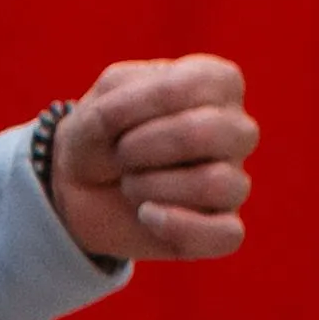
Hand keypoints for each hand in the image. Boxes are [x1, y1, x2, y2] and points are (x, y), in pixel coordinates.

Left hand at [46, 57, 255, 265]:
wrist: (80, 186)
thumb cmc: (101, 134)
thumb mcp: (95, 107)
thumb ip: (113, 110)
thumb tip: (134, 143)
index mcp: (219, 84)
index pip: (194, 86)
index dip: (138, 106)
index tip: (108, 118)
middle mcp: (237, 129)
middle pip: (210, 132)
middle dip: (145, 147)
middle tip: (121, 154)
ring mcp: (234, 179)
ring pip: (215, 183)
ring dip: (151, 186)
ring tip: (130, 185)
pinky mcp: (221, 226)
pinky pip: (227, 235)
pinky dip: (180, 227)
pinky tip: (146, 215)